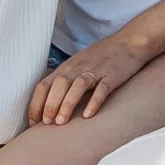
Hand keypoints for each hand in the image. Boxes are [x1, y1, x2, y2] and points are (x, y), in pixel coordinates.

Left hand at [28, 32, 153, 123]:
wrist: (131, 41)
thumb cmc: (103, 56)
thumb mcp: (78, 64)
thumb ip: (65, 79)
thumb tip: (49, 104)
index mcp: (67, 67)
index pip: (44, 85)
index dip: (36, 104)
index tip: (33, 122)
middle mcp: (78, 68)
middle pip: (58, 85)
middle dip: (49, 105)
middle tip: (47, 123)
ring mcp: (96, 71)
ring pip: (77, 86)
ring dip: (67, 104)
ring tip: (62, 122)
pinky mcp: (113, 75)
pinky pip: (102, 89)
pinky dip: (94, 102)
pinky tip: (88, 115)